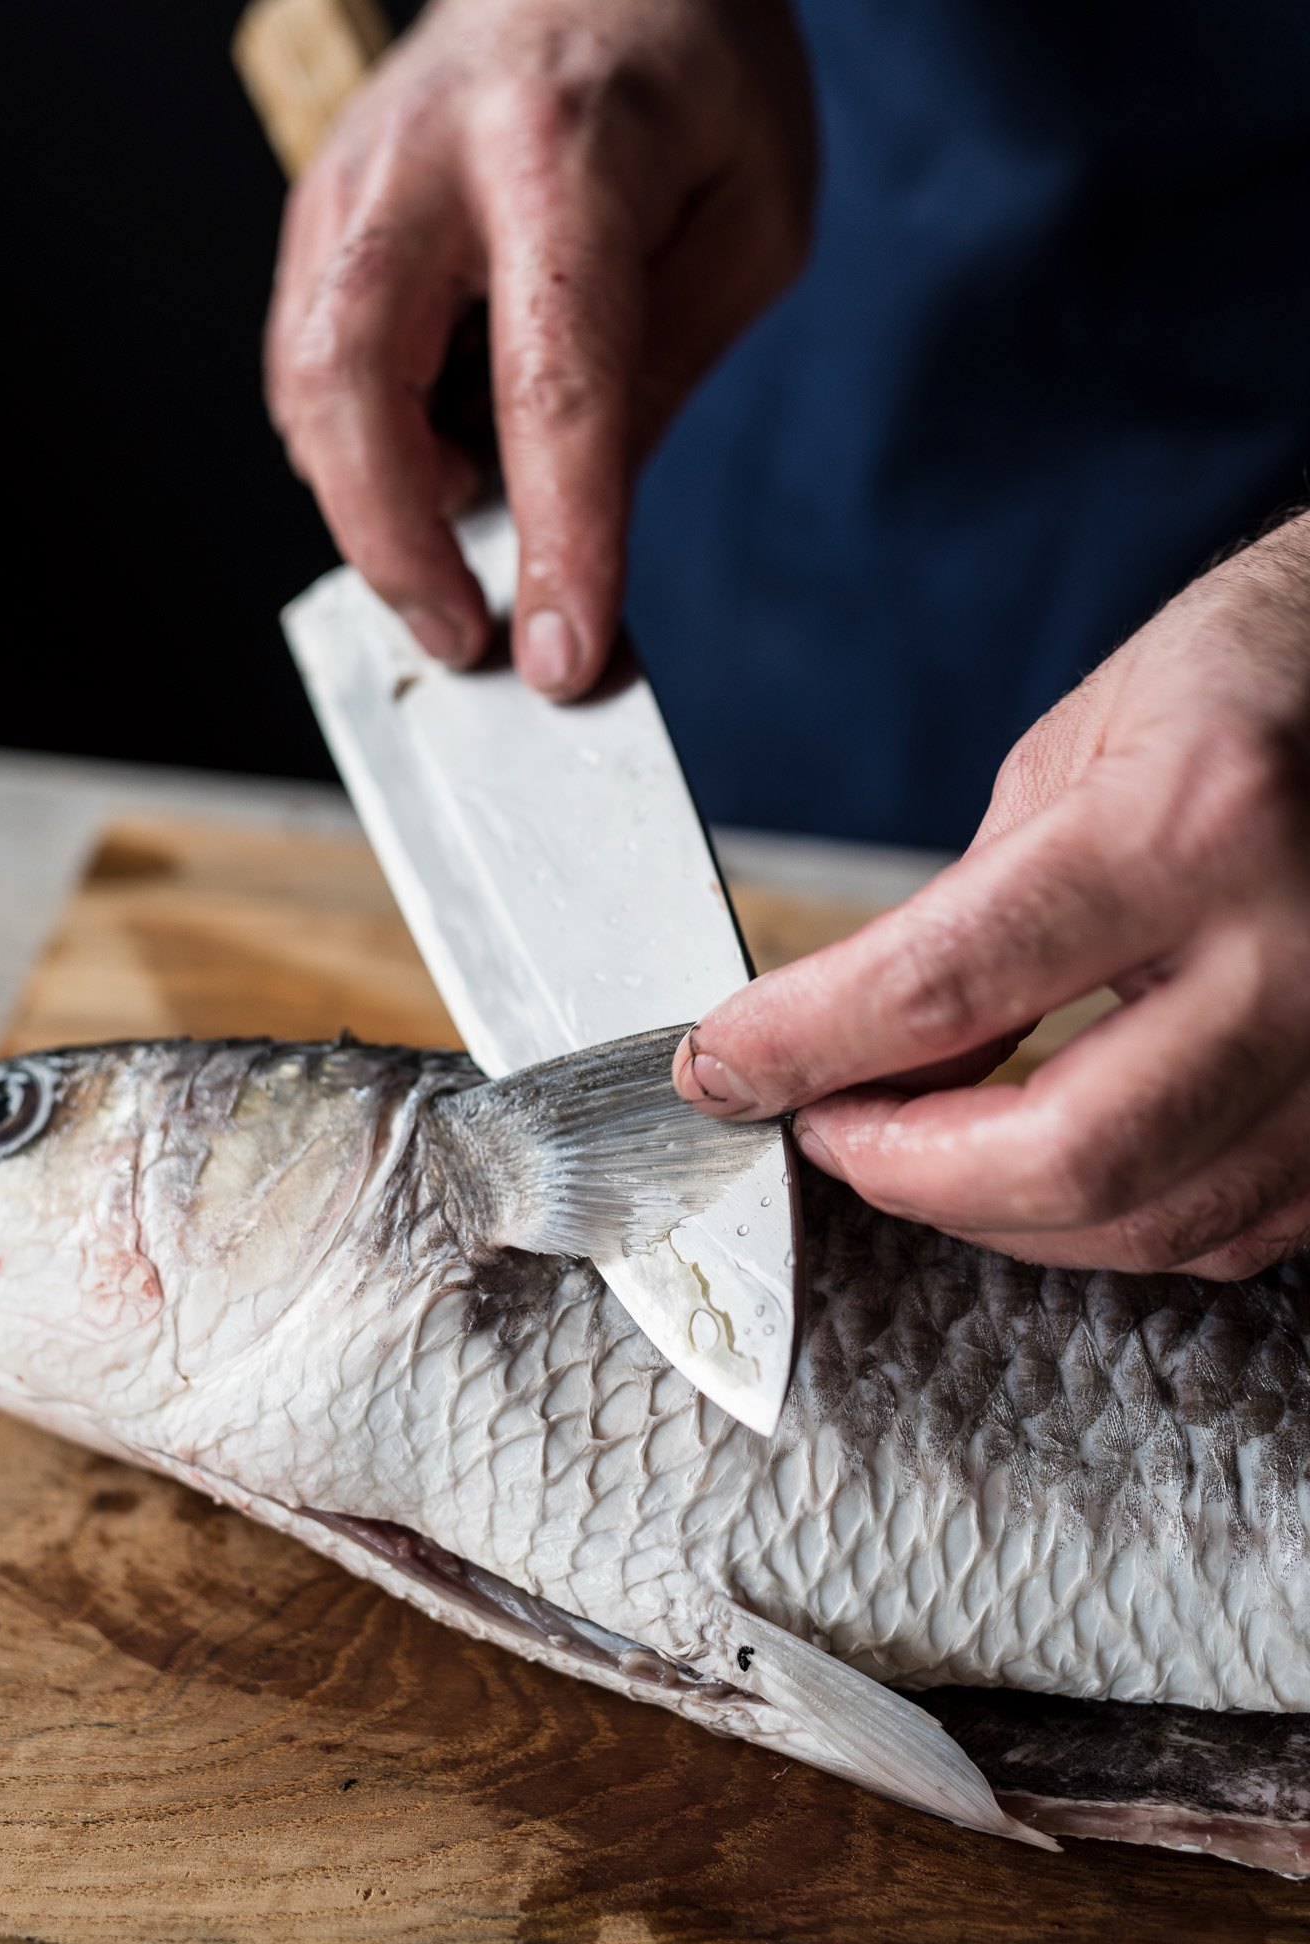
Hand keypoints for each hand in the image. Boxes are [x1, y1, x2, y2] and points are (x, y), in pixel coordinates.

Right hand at [265, 0, 812, 694]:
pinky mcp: (320, 220)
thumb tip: (576, 528)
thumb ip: (659, 372)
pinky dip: (356, 457)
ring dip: (371, 508)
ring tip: (461, 552)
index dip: (556, 537)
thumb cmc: (689, 76)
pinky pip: (306, 373)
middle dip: (394, 543)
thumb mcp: (747, 220)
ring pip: (306, 387)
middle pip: (352, 380)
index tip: (563, 656)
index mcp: (566, 154)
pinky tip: (427, 473)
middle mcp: (427, 160)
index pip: (551, 383)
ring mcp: (351, 185)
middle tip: (465, 638)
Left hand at [675, 516, 1309, 1277]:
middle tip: (827, 1127)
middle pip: (1067, 1151)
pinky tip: (1043, 1170)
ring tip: (915, 1152)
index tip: (723, 1068)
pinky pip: (1231, 1231)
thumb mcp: (1077, 750)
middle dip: (903, 1169)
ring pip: (1151, 1220)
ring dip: (996, 1211)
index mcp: (1195, 824)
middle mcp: (1300, 951)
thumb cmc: (1250, 680)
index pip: (950, 985)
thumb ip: (969, 914)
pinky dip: (1111, 1222)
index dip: (804, 1046)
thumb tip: (868, 1054)